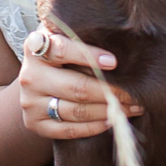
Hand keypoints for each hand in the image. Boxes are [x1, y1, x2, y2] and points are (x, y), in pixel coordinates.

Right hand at [17, 26, 144, 140]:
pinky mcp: (34, 123)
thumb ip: (82, 35)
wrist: (33, 79)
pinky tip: (111, 120)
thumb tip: (122, 42)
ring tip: (132, 107)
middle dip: (111, 92)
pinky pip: (69, 130)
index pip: (61, 50)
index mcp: (35, 47)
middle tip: (135, 93)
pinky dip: (93, 127)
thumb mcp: (63, 37)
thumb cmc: (59, 53)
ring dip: (108, 111)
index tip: (114, 62)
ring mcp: (30, 102)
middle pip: (76, 87)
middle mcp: (29, 76)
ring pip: (76, 111)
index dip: (89, 56)